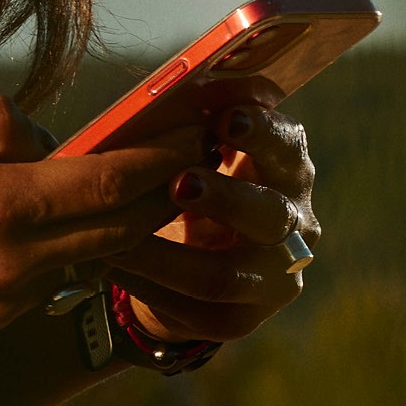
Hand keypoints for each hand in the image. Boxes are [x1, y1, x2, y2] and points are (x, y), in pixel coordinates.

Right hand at [0, 98, 191, 336]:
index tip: (193, 134)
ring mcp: (4, 297)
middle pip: (121, 229)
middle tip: (195, 156)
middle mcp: (9, 262)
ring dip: (128, 222)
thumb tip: (48, 138)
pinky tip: (77, 219)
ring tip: (150, 183)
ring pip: (96, 256)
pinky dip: (78, 246)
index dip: (159, 159)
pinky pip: (56, 275)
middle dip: (165, 192)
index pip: (106, 184)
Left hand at [108, 91, 318, 345]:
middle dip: (224, 198)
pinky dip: (150, 291)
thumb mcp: (197, 151)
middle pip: (269, 215)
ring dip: (166, 258)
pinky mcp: (242, 319)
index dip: (262, 133)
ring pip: (224, 276)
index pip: (288, 146)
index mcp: (286, 169)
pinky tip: (112, 271)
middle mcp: (293, 223)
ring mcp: (274, 278)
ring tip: (115, 241)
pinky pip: (196, 312)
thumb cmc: (196, 182)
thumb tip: (180, 85)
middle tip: (178, 184)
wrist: (195, 256)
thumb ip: (194, 123)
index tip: (225, 118)